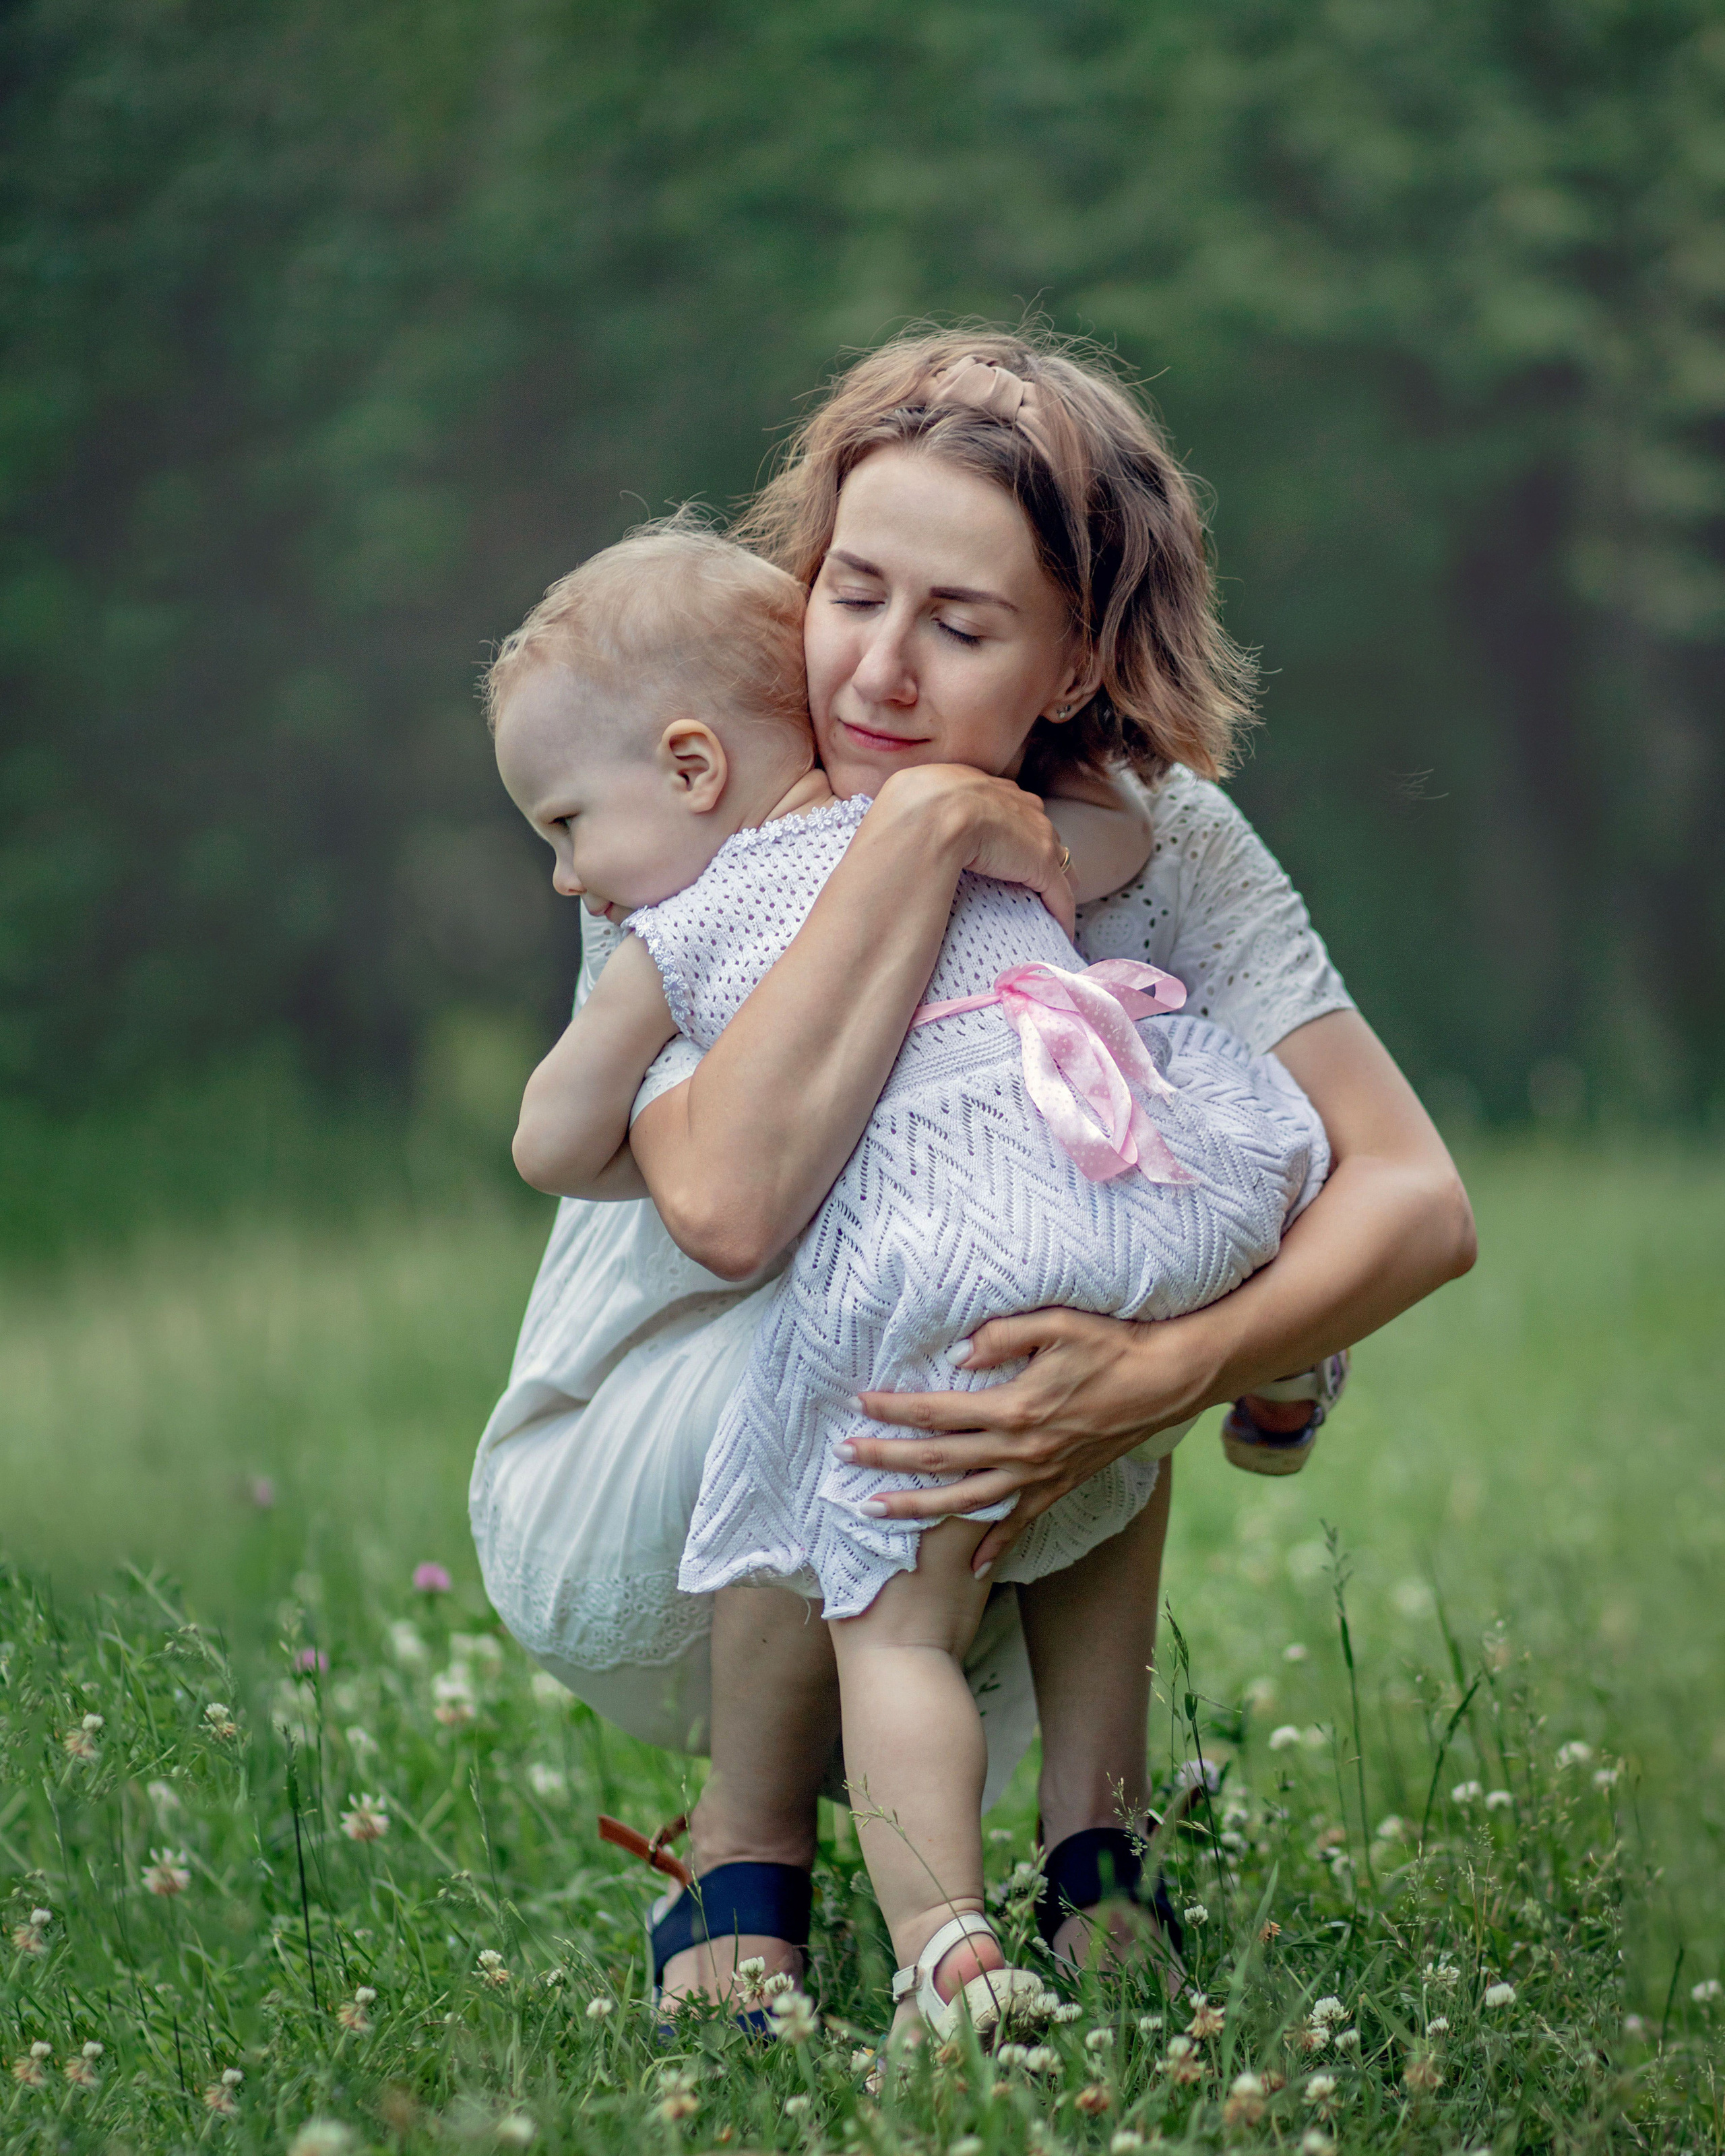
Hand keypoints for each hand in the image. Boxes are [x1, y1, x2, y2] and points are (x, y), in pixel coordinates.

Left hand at [844, 1307, 1215, 1572]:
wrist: (1170, 1379)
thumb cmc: (1114, 1343)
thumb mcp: (1057, 1323)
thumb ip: (1001, 1335)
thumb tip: (955, 1356)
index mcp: (1014, 1407)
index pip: (937, 1412)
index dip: (894, 1409)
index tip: (859, 1404)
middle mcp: (1022, 1449)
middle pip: (939, 1461)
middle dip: (886, 1461)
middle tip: (843, 1460)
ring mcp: (1041, 1474)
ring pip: (967, 1500)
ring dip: (917, 1507)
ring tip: (874, 1511)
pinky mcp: (1062, 1484)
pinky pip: (1021, 1521)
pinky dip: (995, 1545)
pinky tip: (973, 1564)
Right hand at [876, 764, 1075, 936]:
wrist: (919, 825)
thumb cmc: (896, 825)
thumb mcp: (904, 804)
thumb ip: (919, 810)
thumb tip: (905, 827)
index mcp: (967, 779)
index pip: (997, 799)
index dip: (1003, 826)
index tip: (1001, 849)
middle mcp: (1006, 795)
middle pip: (1031, 822)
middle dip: (1034, 849)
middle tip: (1029, 879)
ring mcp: (1027, 825)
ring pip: (1051, 854)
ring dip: (1051, 880)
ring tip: (1048, 906)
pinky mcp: (1039, 858)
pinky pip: (1058, 889)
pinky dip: (1061, 910)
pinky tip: (1061, 931)